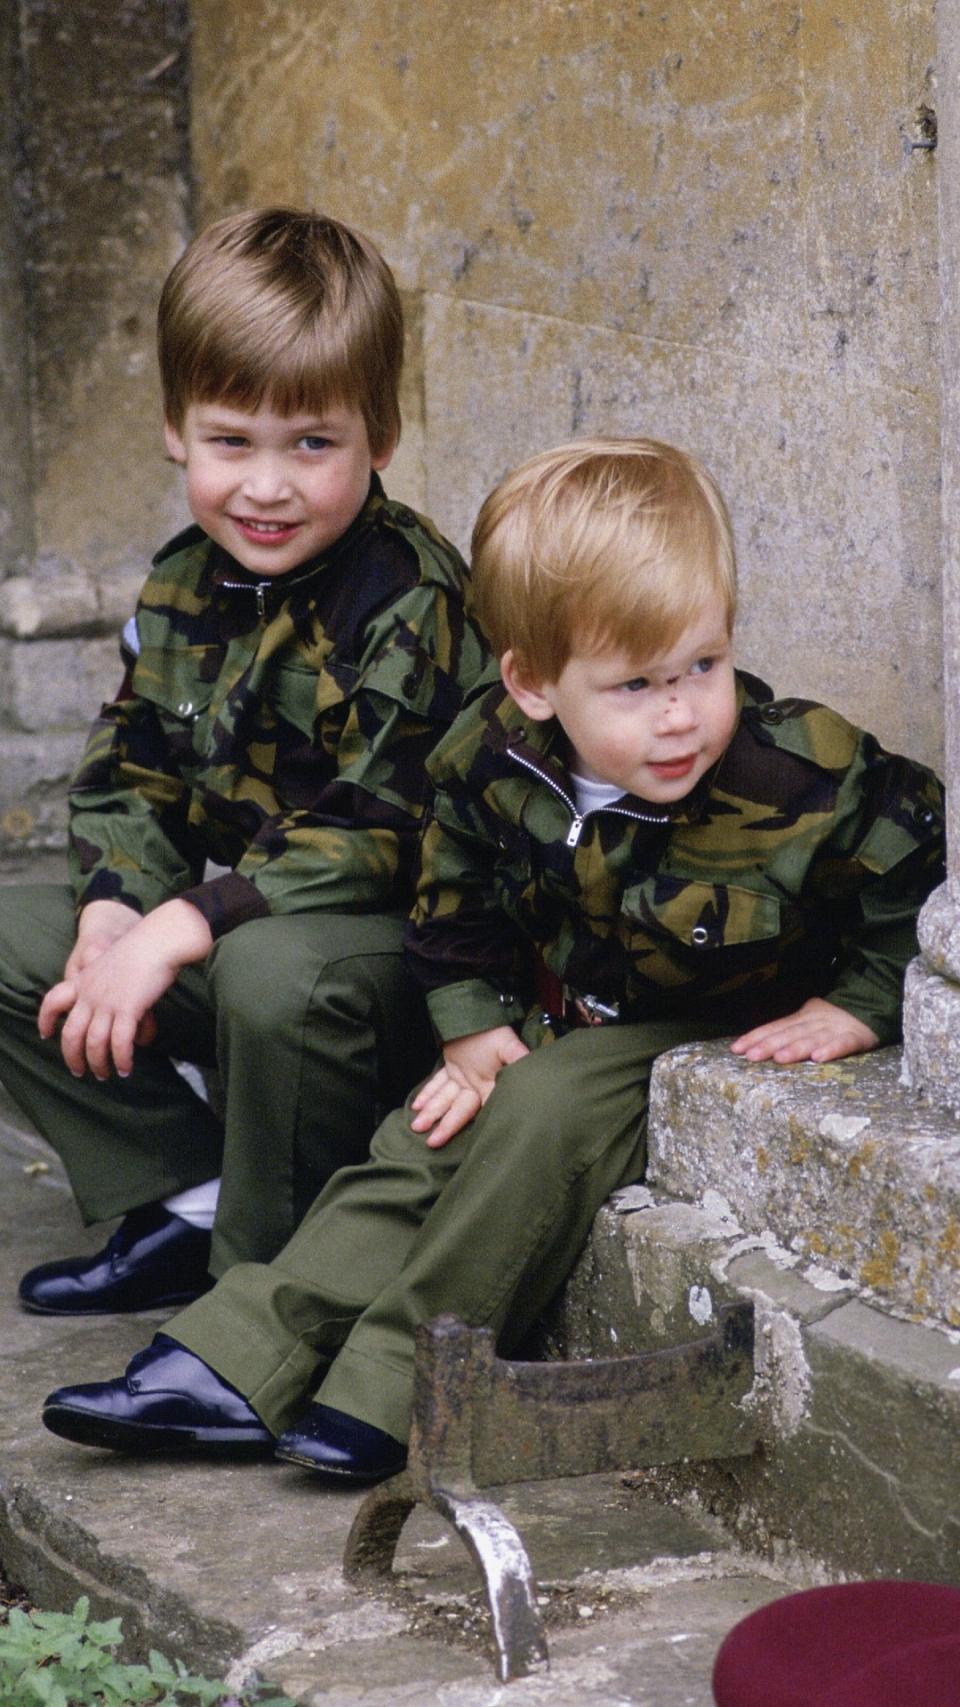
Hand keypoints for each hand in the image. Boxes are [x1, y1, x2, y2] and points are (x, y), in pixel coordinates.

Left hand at [39, 899, 212, 1080]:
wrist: (159, 939)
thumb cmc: (145, 948)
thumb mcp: (114, 962)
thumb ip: (108, 983)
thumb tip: (116, 1007)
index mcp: (85, 980)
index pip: (54, 1000)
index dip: (46, 1019)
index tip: (45, 1034)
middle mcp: (91, 993)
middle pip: (71, 1033)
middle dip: (73, 1057)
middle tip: (80, 1071)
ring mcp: (107, 1002)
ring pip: (94, 1044)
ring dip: (99, 1064)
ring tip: (106, 1075)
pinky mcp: (128, 1009)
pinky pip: (120, 1043)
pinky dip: (122, 1059)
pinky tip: (126, 1067)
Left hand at [410, 1024, 528, 1147]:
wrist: (480, 1011)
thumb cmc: (495, 1031)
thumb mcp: (509, 1047)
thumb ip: (518, 1060)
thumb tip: (528, 1072)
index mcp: (493, 1085)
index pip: (483, 1110)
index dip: (473, 1126)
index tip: (464, 1142)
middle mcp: (477, 1086)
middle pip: (460, 1110)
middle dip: (446, 1126)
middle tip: (432, 1143)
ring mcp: (463, 1078)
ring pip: (445, 1099)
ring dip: (431, 1113)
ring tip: (417, 1127)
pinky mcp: (452, 1068)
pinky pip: (437, 1083)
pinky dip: (427, 1093)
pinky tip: (416, 1106)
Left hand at [730, 997, 878, 1064]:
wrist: (872, 1003)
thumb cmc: (833, 1020)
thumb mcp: (808, 1021)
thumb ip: (787, 1033)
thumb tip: (755, 1045)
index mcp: (801, 1018)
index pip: (774, 1027)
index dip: (756, 1037)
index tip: (737, 1049)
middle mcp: (814, 1022)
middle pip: (789, 1033)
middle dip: (769, 1045)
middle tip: (751, 1056)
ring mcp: (835, 1029)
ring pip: (813, 1039)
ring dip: (796, 1048)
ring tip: (780, 1058)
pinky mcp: (856, 1037)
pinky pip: (843, 1044)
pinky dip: (831, 1049)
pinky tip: (819, 1058)